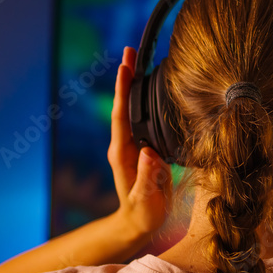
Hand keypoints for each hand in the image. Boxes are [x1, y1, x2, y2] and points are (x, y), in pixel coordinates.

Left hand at [107, 46, 172, 239]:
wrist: (138, 223)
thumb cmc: (143, 214)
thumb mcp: (146, 200)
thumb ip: (148, 178)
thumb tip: (149, 153)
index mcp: (122, 153)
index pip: (121, 116)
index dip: (122, 91)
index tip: (125, 67)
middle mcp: (124, 144)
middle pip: (124, 105)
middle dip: (126, 77)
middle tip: (130, 49)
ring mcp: (133, 144)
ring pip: (132, 108)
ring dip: (134, 83)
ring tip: (139, 58)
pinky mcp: (143, 147)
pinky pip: (142, 117)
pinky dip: (144, 97)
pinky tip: (152, 85)